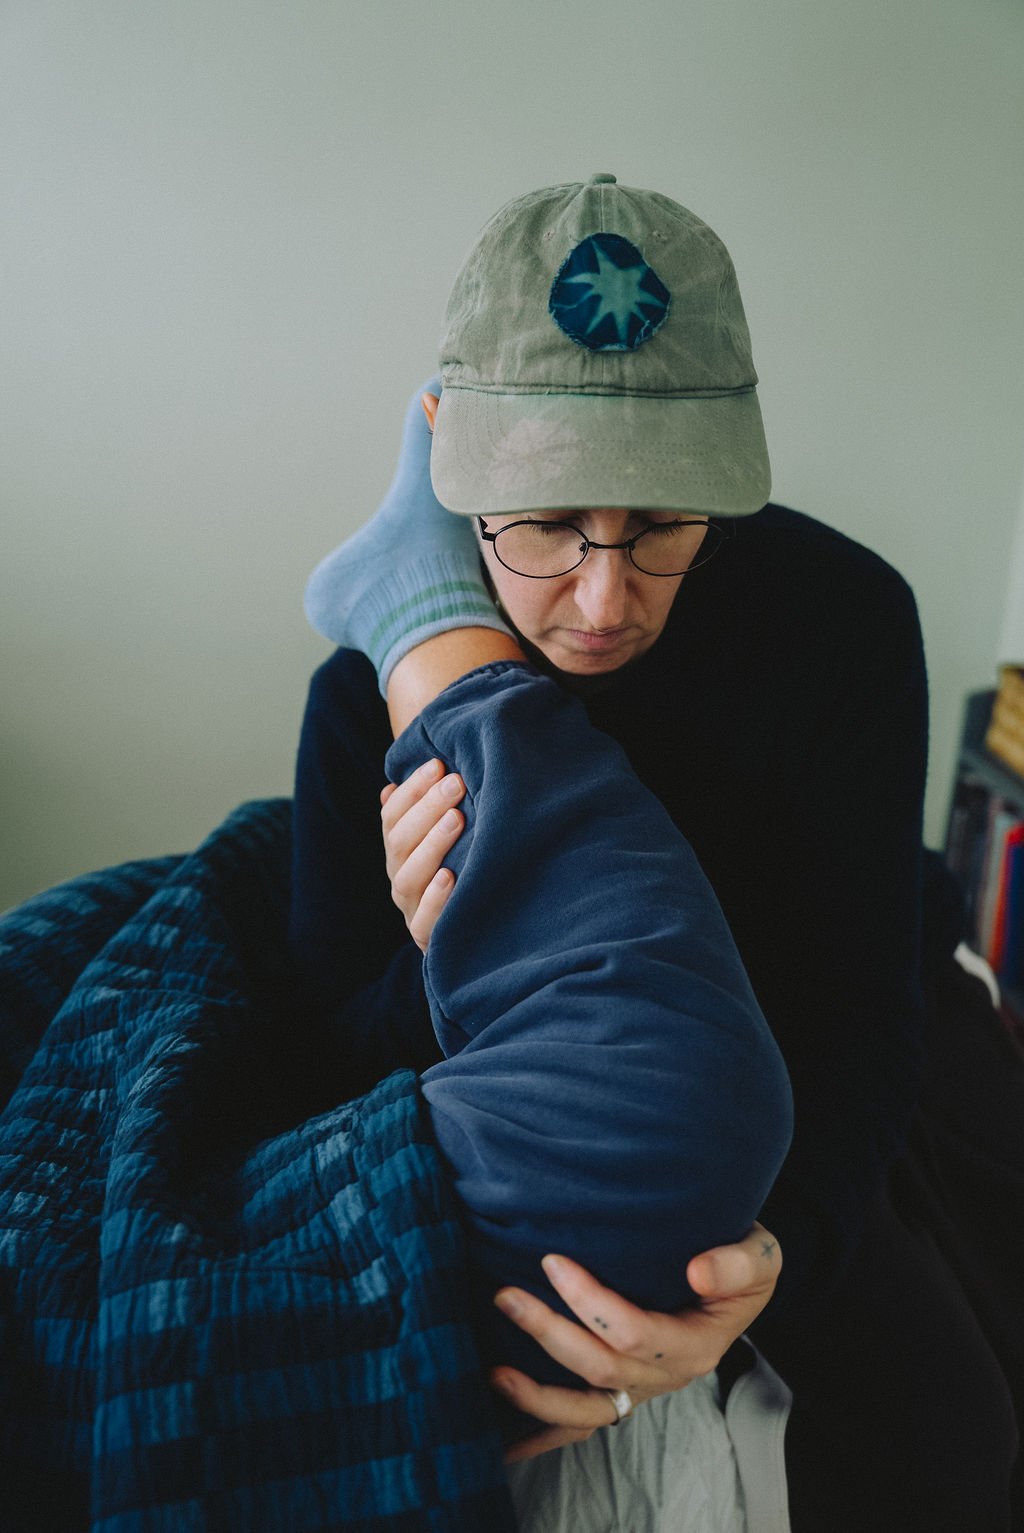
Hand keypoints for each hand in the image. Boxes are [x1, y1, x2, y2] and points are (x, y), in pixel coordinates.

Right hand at [380, 756, 465, 950]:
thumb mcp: (452, 832)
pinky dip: (434, 899)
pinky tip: (451, 876)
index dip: (413, 789)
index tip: (439, 764)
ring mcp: (410, 907)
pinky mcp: (428, 937)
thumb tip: (425, 769)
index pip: (393, 815)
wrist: (477, 929)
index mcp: (399, 848)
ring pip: (409, 876)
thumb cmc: (466, 863)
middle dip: (427, 808)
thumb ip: (435, 805)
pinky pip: (423, 921)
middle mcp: (400, 875)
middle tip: (457, 783)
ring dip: (432, 845)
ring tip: (457, 819)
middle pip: (400, 840)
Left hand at [490, 1222, 781, 1464]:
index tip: (551, 1261)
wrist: (737, 1280)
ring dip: (537, 1395)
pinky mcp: (621, 1392)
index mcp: (696, 1344)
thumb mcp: (760, 1255)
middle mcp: (666, 1376)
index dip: (590, 1303)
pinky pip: (581, 1423)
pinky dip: (542, 1431)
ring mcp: (642, 1390)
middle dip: (549, 1334)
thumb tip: (698, 1273)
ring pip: (586, 1411)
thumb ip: (737, 1265)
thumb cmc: (741, 1262)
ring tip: (494, 1370)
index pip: (636, 1335)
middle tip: (505, 1296)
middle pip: (601, 1369)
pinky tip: (502, 1438)